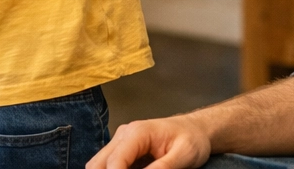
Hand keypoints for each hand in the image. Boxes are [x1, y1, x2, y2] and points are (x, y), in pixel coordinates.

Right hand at [88, 116, 211, 168]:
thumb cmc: (192, 138)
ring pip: (99, 164)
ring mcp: (122, 141)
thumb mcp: (183, 156)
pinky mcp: (124, 149)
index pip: (116, 161)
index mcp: (138, 132)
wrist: (195, 129)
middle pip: (98, 163)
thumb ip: (162, 168)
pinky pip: (110, 165)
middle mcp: (124, 134)